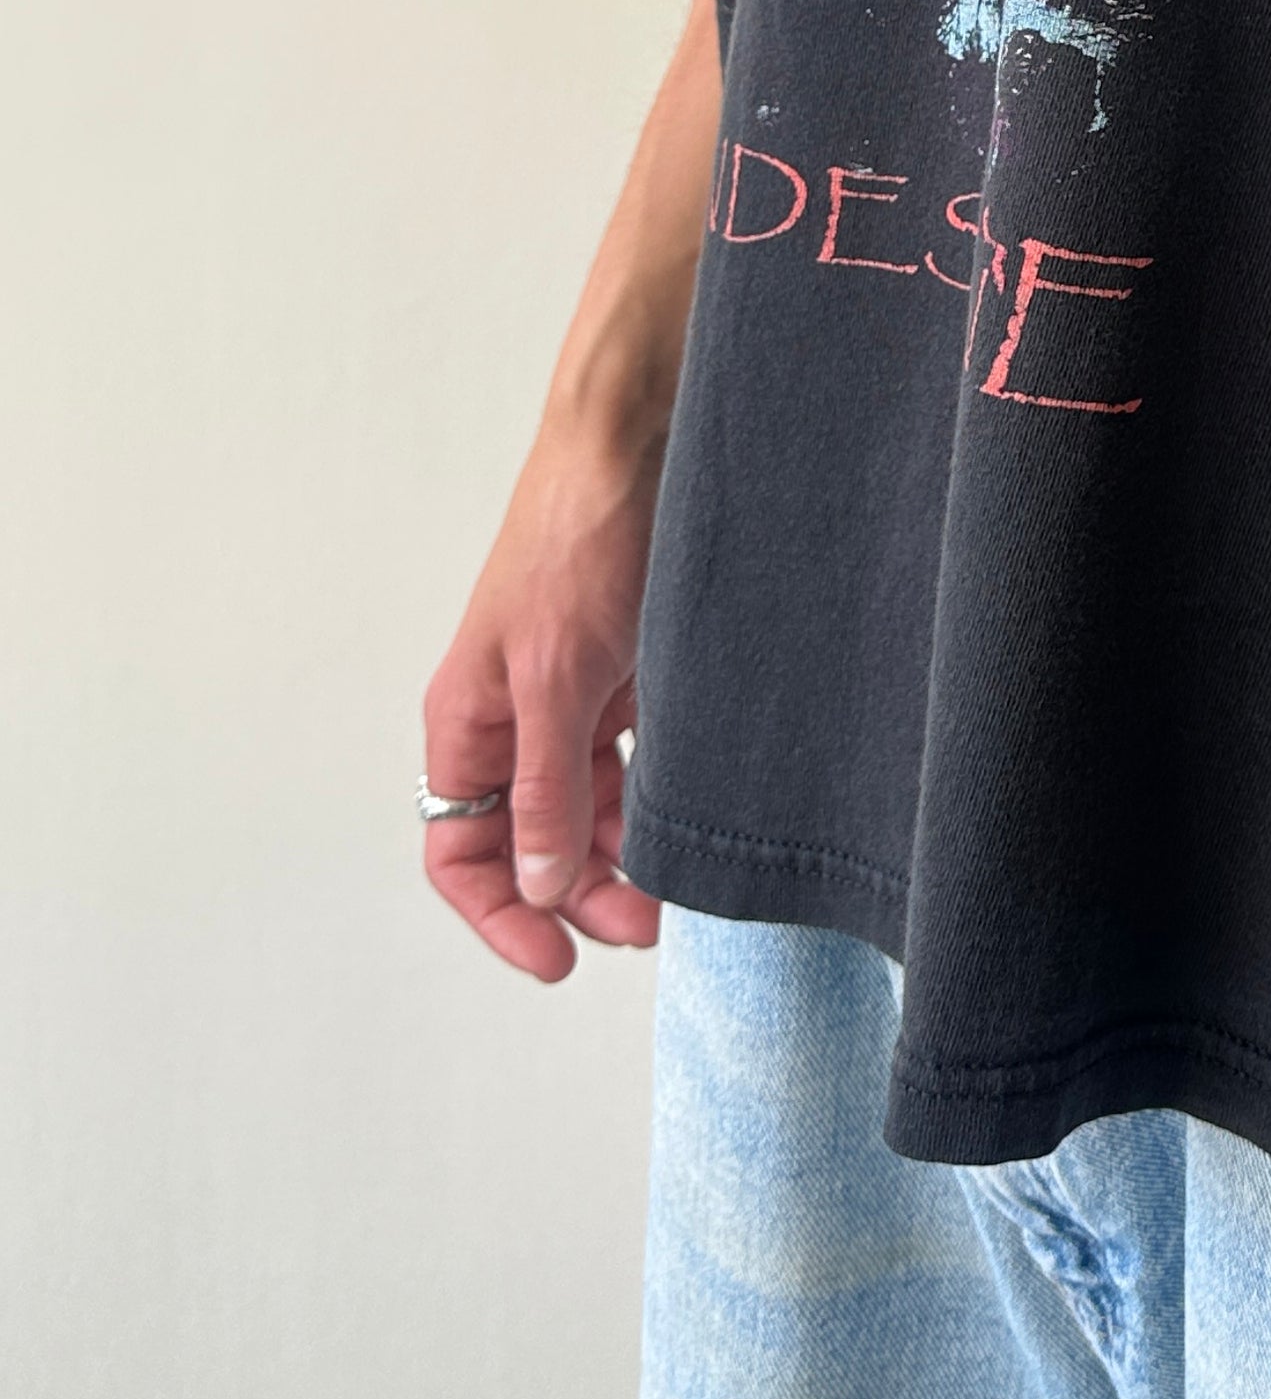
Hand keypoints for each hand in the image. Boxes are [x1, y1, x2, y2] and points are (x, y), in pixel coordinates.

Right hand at [421, 414, 664, 979]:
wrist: (639, 438)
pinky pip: (628, 759)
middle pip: (529, 840)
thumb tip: (536, 882)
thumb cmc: (578, 535)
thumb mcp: (557, 673)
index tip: (558, 960)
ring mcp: (571, 693)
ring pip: (584, 806)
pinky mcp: (626, 670)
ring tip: (672, 889)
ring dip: (620, 852)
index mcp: (468, 719)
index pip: (460, 850)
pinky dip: (649, 796)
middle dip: (577, 893)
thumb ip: (546, 784)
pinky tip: (683, 820)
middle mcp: (512, 715)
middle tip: (645, 926)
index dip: (499, 914)